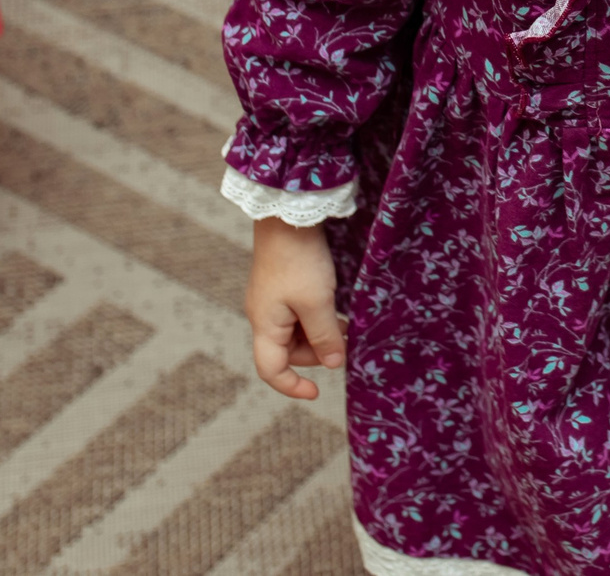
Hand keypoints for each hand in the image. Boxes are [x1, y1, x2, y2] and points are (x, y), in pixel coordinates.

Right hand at [248, 216, 345, 400]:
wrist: (288, 217)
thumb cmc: (299, 261)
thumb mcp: (317, 302)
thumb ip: (324, 336)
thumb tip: (333, 364)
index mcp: (265, 325)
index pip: (271, 370)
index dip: (291, 386)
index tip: (316, 392)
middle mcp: (264, 316)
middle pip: (287, 352)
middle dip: (316, 353)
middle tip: (344, 343)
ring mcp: (273, 301)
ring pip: (296, 333)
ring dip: (320, 334)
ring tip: (346, 327)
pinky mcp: (283, 286)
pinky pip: (299, 314)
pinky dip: (318, 318)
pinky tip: (337, 312)